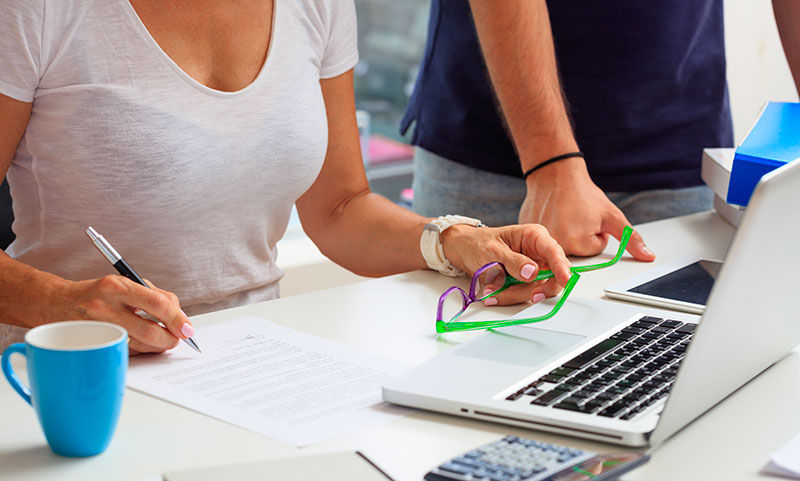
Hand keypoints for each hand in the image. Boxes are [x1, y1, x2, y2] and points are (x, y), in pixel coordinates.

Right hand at [59, 275, 191, 354]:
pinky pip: (129, 352)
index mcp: (116, 287)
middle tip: (178, 337)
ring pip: (141, 346)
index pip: (157, 304)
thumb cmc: (99, 292)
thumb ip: (155, 296)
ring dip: (159, 345)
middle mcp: (105, 309)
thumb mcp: (126, 282)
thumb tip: (180, 316)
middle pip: (150, 331)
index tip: (188, 328)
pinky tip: (145, 341)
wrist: (58, 304)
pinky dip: (143, 349)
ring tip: (163, 337)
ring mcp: (99, 330)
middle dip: (171, 338)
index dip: (177, 318)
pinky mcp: (96, 346)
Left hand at [440, 223, 571, 305]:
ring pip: (537, 289)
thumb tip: (532, 272)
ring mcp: (533, 268)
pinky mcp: (525, 281)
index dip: (562, 267)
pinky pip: (524, 294)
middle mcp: (538, 253)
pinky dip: (509, 296)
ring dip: (514, 294)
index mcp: (534, 237)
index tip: (564, 280)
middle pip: (553, 276)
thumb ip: (513, 261)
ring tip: (492, 290)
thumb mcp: (493, 250)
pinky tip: (493, 292)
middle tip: (530, 296)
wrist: (464, 250)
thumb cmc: (478, 243)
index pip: (554, 252)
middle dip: (537, 288)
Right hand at [520, 157, 654, 260]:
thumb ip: (630, 239)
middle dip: (580, 236)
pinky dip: (549, 228)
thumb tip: (648, 256)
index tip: (588, 219)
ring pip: (561, 245)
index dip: (595, 233)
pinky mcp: (527, 233)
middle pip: (577, 252)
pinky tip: (550, 214)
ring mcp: (538, 240)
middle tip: (576, 216)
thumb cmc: (583, 193)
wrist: (555, 174)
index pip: (594, 251)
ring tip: (563, 215)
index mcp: (577, 244)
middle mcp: (555, 246)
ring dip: (565, 233)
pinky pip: (543, 239)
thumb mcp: (611, 215)